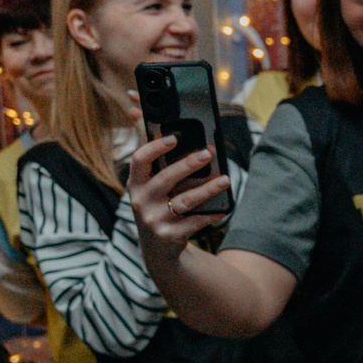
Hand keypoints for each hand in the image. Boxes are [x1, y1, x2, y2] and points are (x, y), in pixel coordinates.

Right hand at [126, 131, 227, 265]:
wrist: (157, 248)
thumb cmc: (158, 205)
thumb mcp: (151, 185)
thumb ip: (155, 157)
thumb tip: (149, 114)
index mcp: (135, 183)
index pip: (139, 160)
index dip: (155, 147)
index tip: (173, 138)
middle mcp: (140, 200)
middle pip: (166, 178)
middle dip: (187, 165)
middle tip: (207, 153)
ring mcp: (153, 219)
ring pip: (184, 201)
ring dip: (207, 189)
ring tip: (226, 179)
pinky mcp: (169, 236)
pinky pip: (194, 223)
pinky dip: (210, 215)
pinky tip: (224, 208)